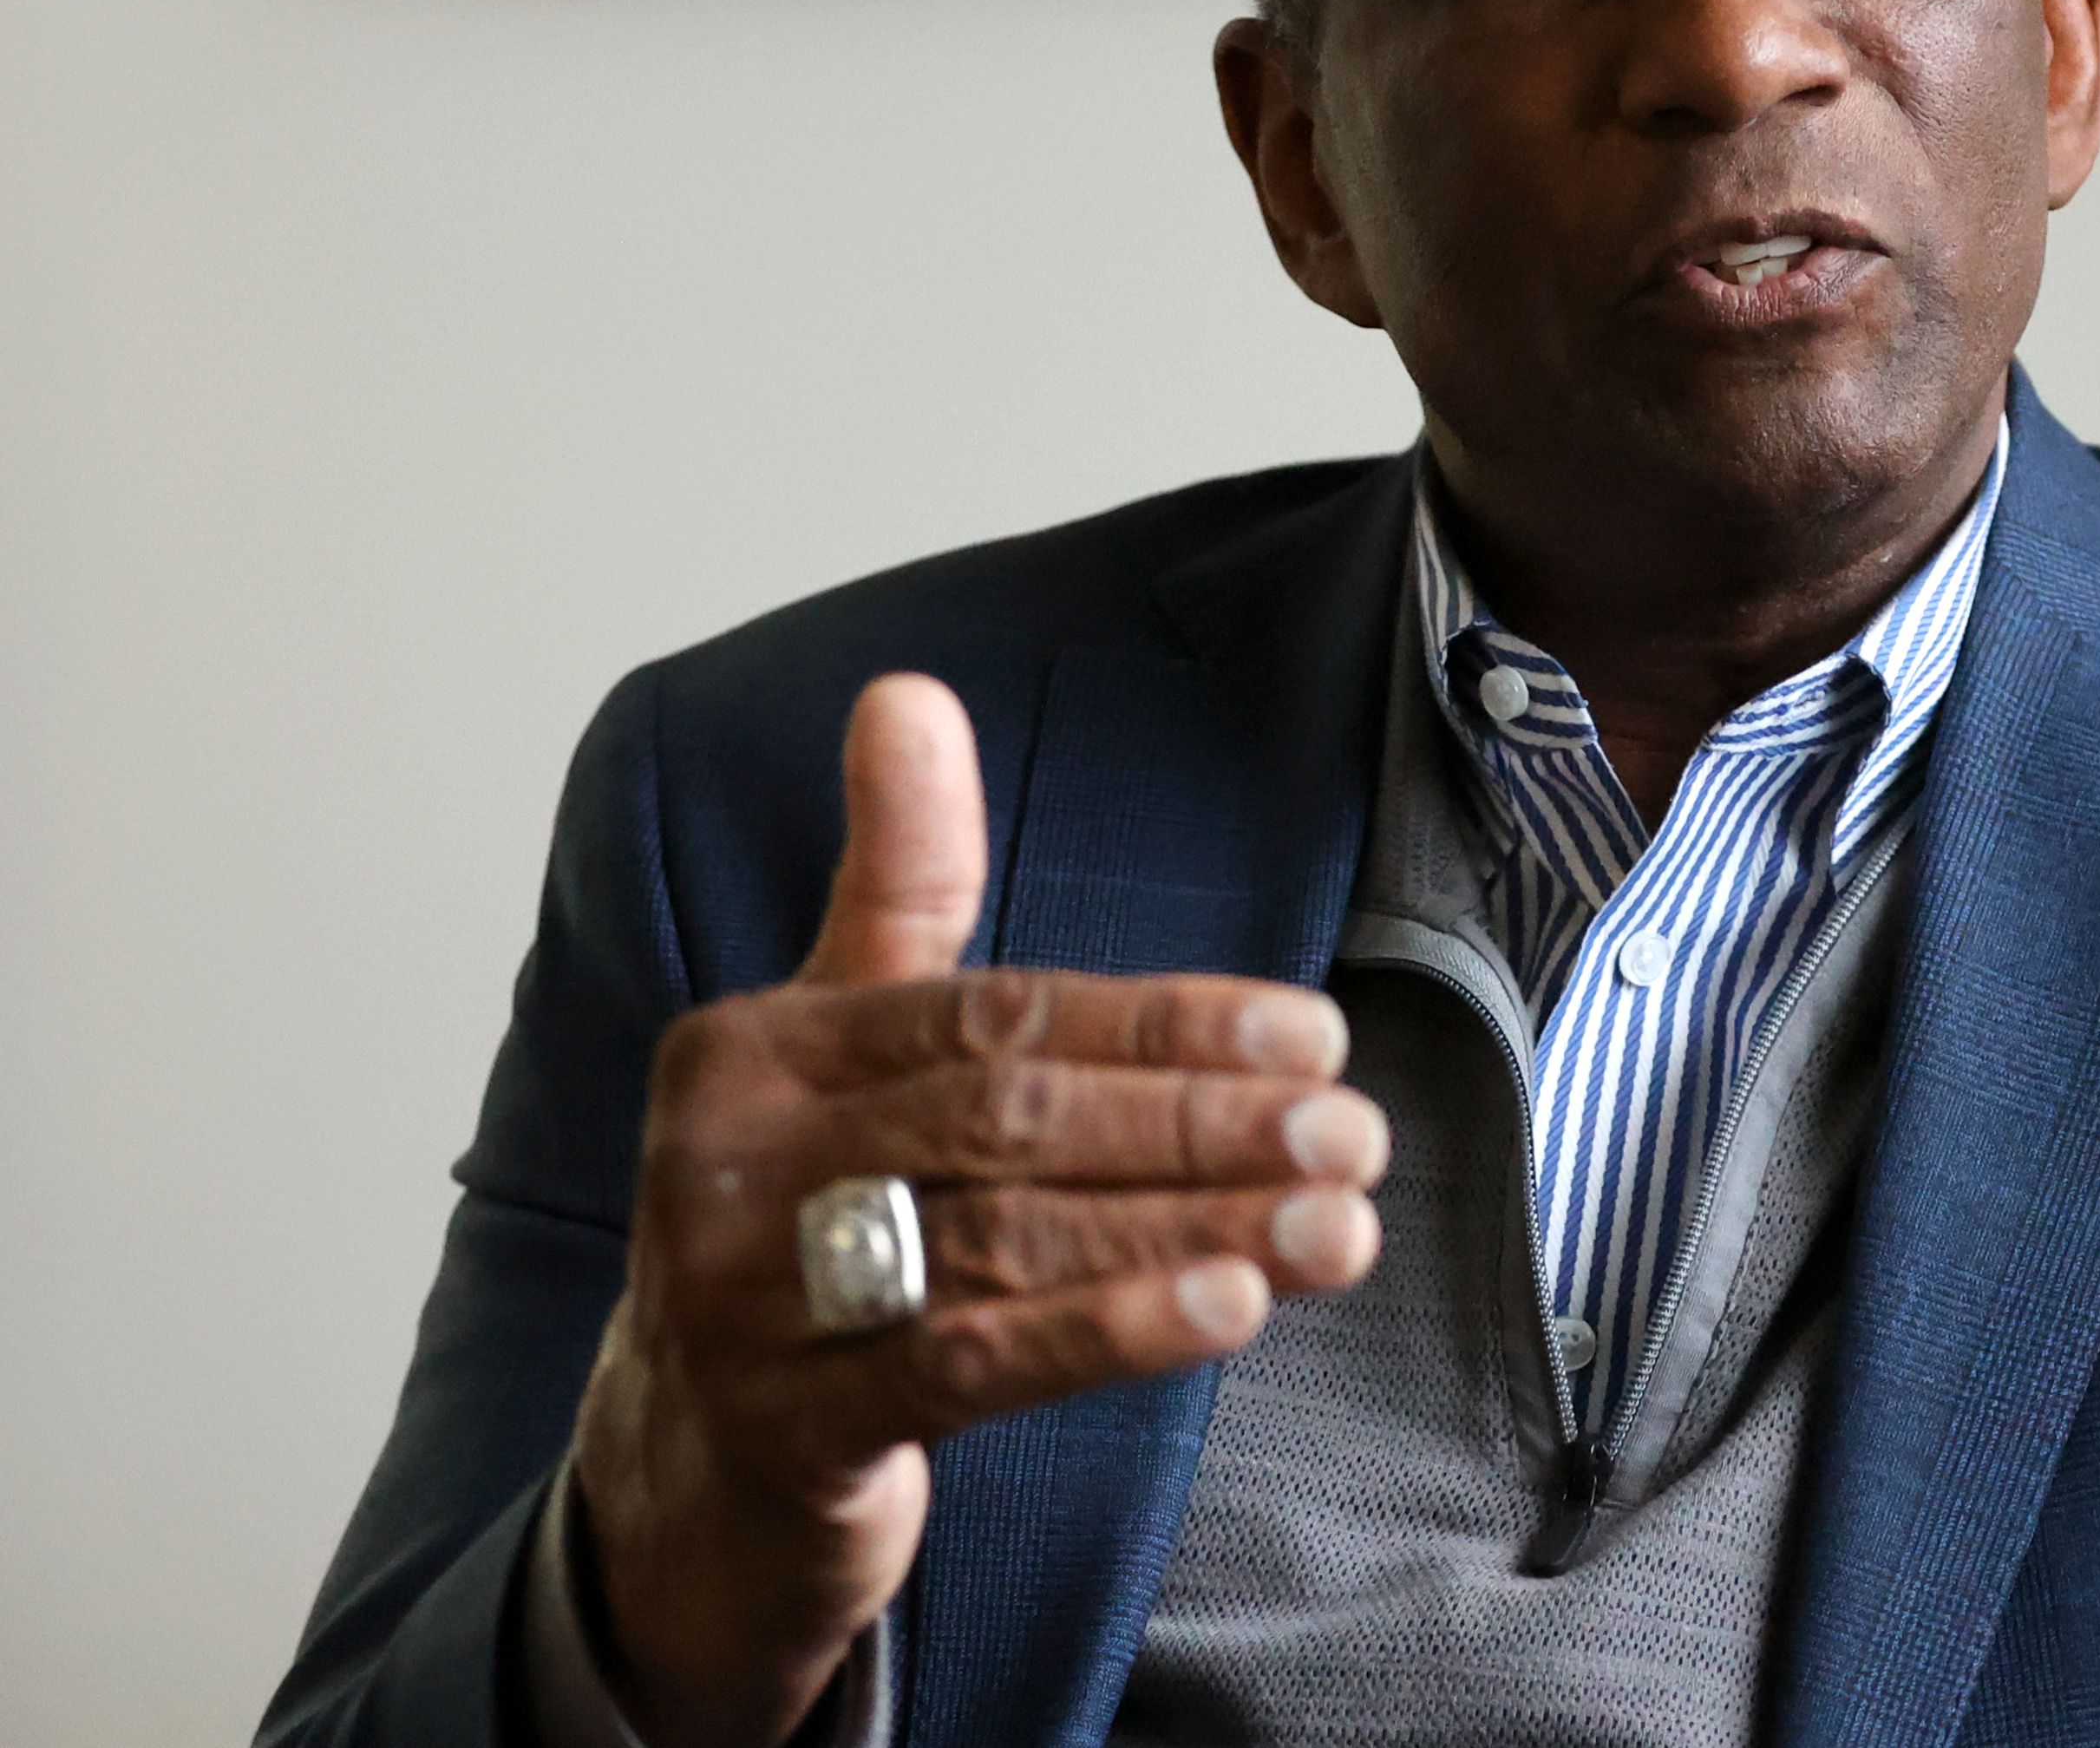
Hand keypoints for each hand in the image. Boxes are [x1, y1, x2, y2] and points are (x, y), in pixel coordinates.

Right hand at [567, 674, 1390, 1747]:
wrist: (684, 1468)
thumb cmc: (798, 1222)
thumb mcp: (835, 1044)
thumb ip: (896, 883)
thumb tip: (906, 692)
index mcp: (753, 1051)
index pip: (997, 1012)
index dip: (1167, 1022)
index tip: (1314, 1035)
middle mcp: (733, 1164)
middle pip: (1015, 1119)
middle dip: (1202, 1123)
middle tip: (1355, 1133)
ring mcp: (749, 1301)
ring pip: (1014, 1239)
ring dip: (1198, 1225)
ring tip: (1341, 1221)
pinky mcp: (794, 1426)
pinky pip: (978, 1363)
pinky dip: (1114, 1328)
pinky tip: (1234, 1305)